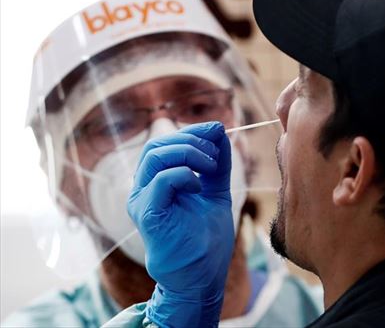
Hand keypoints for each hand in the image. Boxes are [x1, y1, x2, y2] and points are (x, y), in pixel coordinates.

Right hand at [128, 122, 233, 327]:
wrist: (200, 277)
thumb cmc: (205, 239)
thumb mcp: (216, 192)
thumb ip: (217, 165)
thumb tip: (219, 131)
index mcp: (157, 182)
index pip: (165, 143)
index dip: (191, 132)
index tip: (217, 131)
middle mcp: (144, 189)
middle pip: (156, 145)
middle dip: (191, 139)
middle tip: (215, 153)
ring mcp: (142, 201)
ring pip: (155, 156)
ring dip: (189, 153)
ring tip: (211, 167)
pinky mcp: (147, 214)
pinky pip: (161, 180)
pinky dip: (184, 175)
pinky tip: (198, 188)